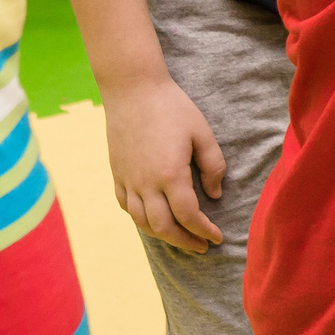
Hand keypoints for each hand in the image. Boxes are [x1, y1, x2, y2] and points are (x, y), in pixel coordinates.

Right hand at [102, 75, 226, 252]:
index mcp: (170, 174)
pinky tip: (153, 218)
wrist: (132, 89)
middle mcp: (146, 183)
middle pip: (163, 227)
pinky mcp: (117, 173)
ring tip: (180, 237)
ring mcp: (128, 179)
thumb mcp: (202, 133)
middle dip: (184, 242)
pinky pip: (126, 206)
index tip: (217, 237)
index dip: (205, 231)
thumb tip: (214, 195)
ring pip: (142, 222)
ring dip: (162, 235)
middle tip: (201, 246)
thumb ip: (213, 166)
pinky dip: (140, 219)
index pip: (189, 216)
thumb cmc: (172, 107)